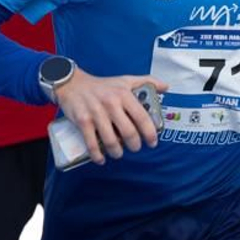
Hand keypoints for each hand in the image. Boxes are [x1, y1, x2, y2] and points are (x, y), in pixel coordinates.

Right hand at [54, 69, 169, 164]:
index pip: (142, 117)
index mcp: (124, 94)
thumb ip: (147, 81)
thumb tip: (166, 87)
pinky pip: (92, 143)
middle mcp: (111, 103)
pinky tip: (101, 159)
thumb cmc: (102, 85)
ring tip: (118, 153)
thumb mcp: (125, 79)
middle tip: (135, 148)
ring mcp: (96, 113)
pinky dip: (97, 155)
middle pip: (128, 132)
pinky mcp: (83, 121)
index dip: (150, 133)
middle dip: (134, 145)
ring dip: (117, 152)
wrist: (72, 83)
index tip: (152, 142)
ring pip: (111, 140)